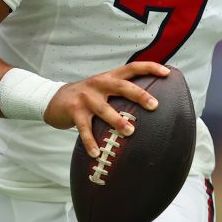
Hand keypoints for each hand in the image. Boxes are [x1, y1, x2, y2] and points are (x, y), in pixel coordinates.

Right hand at [43, 61, 168, 157]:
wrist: (53, 99)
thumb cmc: (86, 97)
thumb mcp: (103, 88)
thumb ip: (121, 91)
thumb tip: (150, 102)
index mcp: (109, 77)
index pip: (132, 67)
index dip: (150, 68)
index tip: (167, 73)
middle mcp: (98, 84)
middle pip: (121, 86)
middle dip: (139, 95)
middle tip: (154, 105)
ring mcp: (85, 97)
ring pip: (104, 108)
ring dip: (117, 120)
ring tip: (130, 132)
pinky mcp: (74, 111)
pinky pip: (84, 129)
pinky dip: (90, 142)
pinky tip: (97, 153)